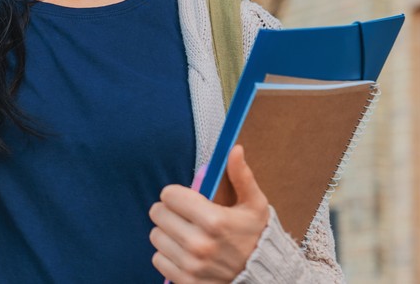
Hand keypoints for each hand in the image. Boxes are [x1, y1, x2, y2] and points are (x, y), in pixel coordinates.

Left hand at [148, 145, 269, 282]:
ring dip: (167, 233)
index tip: (186, 199)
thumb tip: (234, 148)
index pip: (169, 195)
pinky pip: (158, 259)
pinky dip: (167, 255)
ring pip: (155, 236)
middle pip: (158, 214)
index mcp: (214, 220)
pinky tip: (184, 253)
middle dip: (169, 211)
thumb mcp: (254, 205)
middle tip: (184, 216)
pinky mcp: (185, 281)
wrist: (264, 277)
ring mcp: (190, 265)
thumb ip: (242, 176)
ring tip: (185, 233)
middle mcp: (199, 244)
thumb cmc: (257, 236)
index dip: (176, 194)